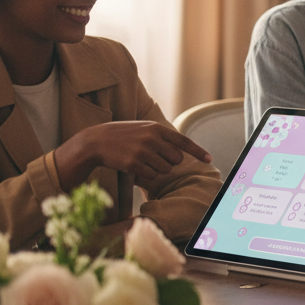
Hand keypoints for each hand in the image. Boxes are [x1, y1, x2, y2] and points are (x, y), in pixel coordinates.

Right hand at [56, 121, 212, 187]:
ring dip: (157, 169)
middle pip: (176, 159)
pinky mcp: (134, 163)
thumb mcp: (144, 129)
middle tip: (153, 157)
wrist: (95, 142)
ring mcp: (143, 151)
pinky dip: (146, 175)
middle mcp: (152, 138)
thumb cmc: (123, 136)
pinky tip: (134, 166)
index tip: (209, 159)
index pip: (183, 141)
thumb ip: (162, 136)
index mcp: (156, 128)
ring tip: (141, 160)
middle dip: (169, 162)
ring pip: (165, 169)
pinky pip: (152, 176)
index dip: (198, 151)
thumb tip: (182, 151)